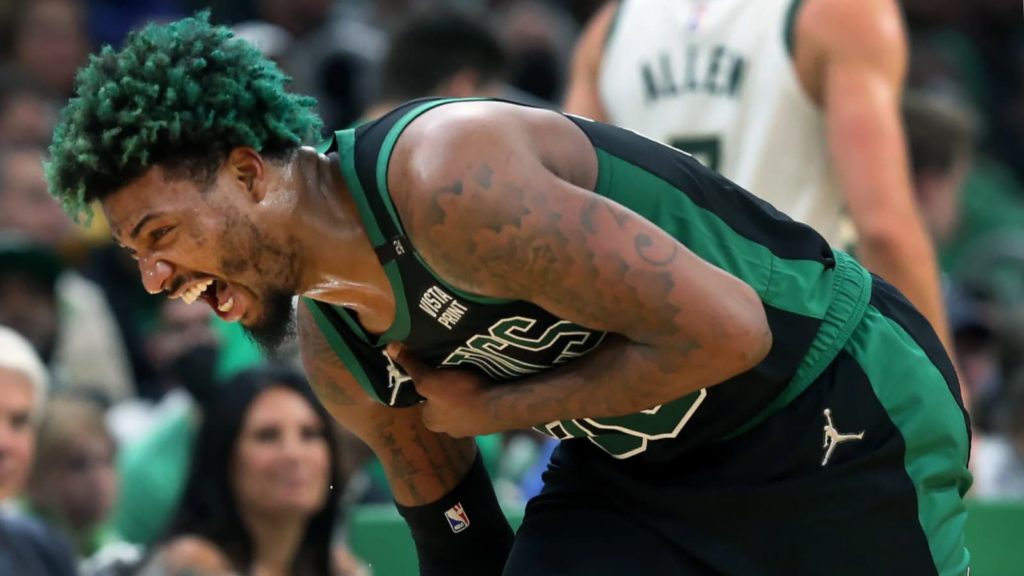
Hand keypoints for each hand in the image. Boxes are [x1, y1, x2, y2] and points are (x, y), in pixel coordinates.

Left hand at [385, 343, 502, 436]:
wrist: (499, 406)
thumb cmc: (459, 394)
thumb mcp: (429, 378)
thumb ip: (411, 365)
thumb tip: (389, 347)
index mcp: (430, 422)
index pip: (424, 399)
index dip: (429, 383)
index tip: (438, 370)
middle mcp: (448, 430)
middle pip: (443, 403)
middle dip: (448, 390)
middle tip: (455, 372)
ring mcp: (470, 428)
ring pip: (462, 406)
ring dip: (466, 394)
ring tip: (471, 376)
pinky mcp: (487, 424)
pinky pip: (479, 407)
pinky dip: (480, 398)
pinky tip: (485, 386)